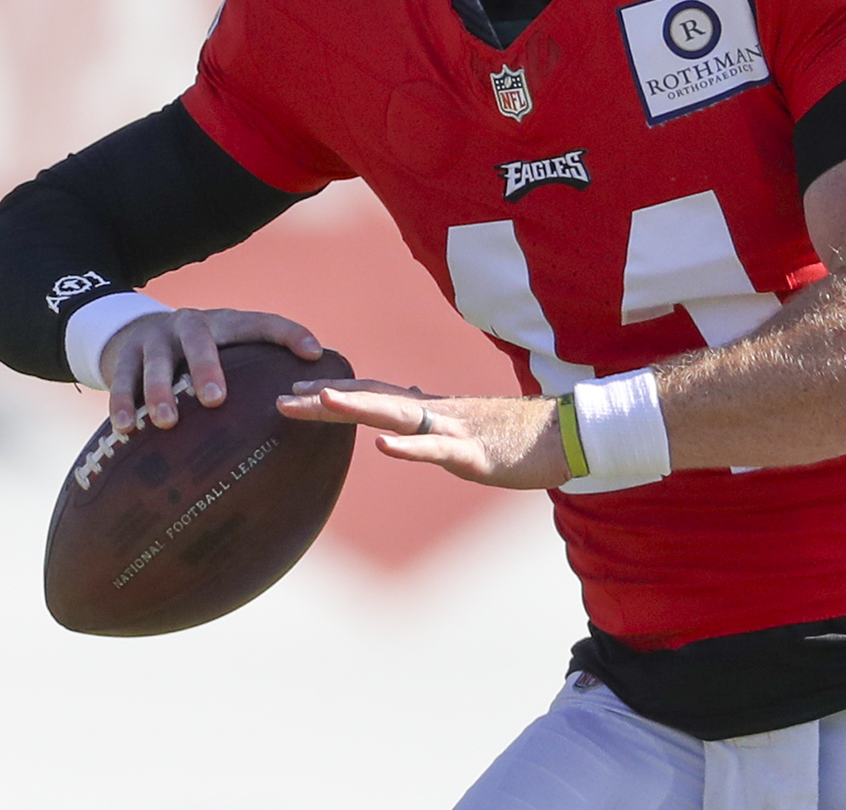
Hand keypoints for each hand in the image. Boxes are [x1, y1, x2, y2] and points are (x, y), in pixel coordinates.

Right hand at [99, 307, 321, 432]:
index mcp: (222, 323)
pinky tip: (125, 429)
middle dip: (205, 367)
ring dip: (158, 390)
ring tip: (165, 422)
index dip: (288, 333)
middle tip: (215, 400)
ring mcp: (153, 339)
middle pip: (198, 338)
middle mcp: (188, 324)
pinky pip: (120, 378)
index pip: (259, 323)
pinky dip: (122, 402)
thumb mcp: (228, 349)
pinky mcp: (124, 355)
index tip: (313, 353)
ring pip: (155, 360)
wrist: (137, 331)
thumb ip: (262, 367)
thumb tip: (314, 397)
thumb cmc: (200, 352)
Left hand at [276, 380, 570, 490]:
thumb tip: (403, 394)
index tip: (290, 391)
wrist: (565, 436)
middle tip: (281, 398)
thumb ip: (430, 411)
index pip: (369, 396)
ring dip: (356, 409)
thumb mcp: (462, 423)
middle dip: (324, 401)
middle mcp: (434, 413)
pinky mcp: (475, 454)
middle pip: (370, 402)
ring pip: (397, 416)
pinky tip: (382, 447)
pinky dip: (409, 448)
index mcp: (428, 410)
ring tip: (320, 402)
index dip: (330, 394)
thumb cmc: (513, 433)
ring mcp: (453, 431)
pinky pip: (437, 450)